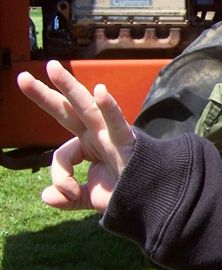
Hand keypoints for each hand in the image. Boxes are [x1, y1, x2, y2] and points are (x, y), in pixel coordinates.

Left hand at [17, 61, 134, 212]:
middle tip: (22, 77)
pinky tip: (101, 92)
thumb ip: (68, 197)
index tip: (68, 194)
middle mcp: (97, 135)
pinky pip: (117, 122)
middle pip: (67, 111)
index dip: (60, 175)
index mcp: (88, 146)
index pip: (62, 153)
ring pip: (86, 108)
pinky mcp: (127, 141)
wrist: (151, 201)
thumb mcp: (90, 197)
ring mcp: (111, 135)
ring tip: (51, 68)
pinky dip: (109, 108)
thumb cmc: (125, 193)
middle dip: (45, 94)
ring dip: (69, 87)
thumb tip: (46, 196)